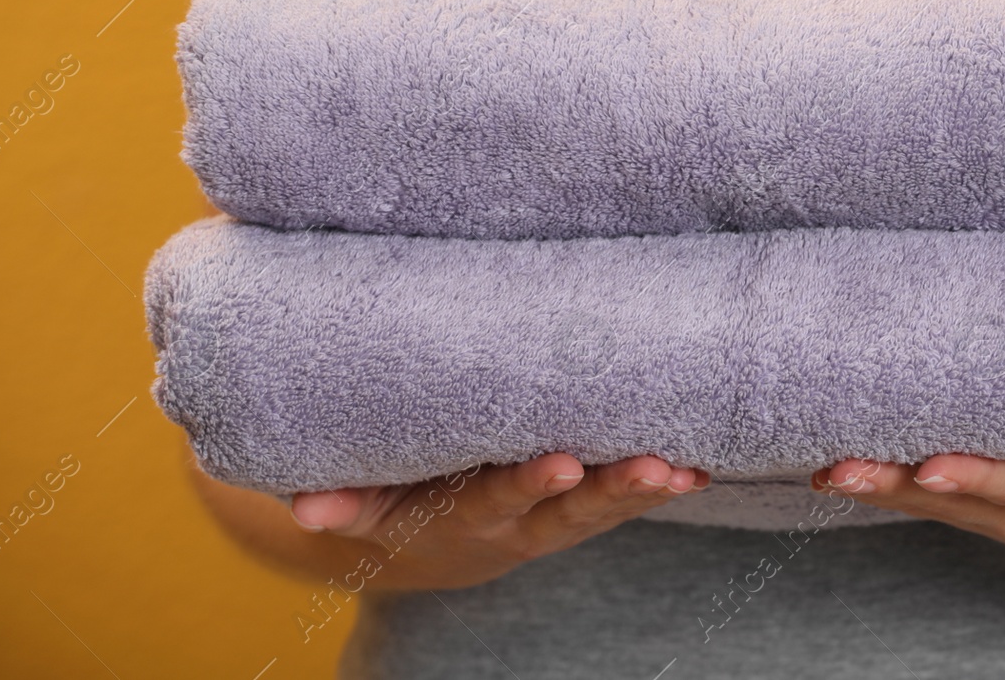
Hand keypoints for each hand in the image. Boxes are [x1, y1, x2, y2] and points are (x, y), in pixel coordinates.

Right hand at [288, 453, 707, 588]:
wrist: (432, 542)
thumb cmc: (395, 498)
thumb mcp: (364, 504)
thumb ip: (342, 502)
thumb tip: (303, 505)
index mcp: (465, 514)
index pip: (499, 499)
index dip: (529, 484)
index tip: (561, 463)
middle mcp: (518, 523)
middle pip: (569, 510)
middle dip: (610, 490)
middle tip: (651, 467)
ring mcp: (553, 521)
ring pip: (605, 509)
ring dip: (647, 492)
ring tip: (687, 471)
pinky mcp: (579, 510)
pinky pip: (623, 503)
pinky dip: (660, 489)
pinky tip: (701, 471)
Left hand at [812, 456, 1004, 595]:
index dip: (981, 477)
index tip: (933, 466)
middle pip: (956, 499)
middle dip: (897, 485)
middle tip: (840, 469)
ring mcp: (1001, 514)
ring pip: (930, 502)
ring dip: (876, 487)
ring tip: (821, 469)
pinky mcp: (986, 507)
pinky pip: (926, 498)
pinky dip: (882, 485)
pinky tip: (832, 467)